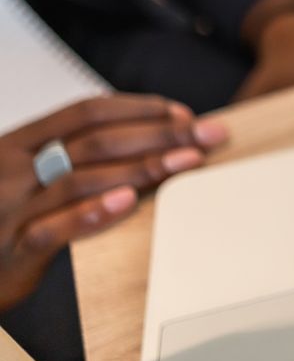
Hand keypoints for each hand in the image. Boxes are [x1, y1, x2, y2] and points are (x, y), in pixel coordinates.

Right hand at [0, 96, 227, 311]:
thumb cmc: (8, 216)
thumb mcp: (34, 173)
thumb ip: (80, 155)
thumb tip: (159, 137)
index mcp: (20, 143)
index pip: (86, 112)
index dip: (139, 109)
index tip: (184, 114)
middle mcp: (14, 170)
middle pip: (95, 142)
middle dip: (158, 134)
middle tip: (206, 135)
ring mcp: (11, 210)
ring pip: (81, 179)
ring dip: (142, 168)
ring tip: (186, 162)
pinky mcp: (14, 250)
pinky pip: (53, 229)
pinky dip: (92, 213)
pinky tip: (128, 202)